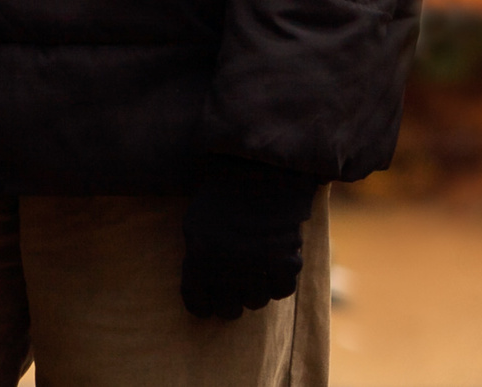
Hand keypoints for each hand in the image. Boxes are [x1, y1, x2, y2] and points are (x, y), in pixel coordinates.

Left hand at [180, 156, 315, 319]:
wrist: (258, 171)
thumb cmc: (221, 196)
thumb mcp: (194, 225)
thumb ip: (195, 260)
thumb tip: (201, 292)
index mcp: (199, 257)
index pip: (197, 305)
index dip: (201, 304)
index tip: (206, 300)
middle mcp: (227, 267)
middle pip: (228, 311)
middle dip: (227, 301)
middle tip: (231, 289)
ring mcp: (258, 265)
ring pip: (255, 302)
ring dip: (253, 290)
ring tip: (252, 271)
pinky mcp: (286, 260)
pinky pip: (281, 290)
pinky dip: (277, 282)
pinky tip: (273, 266)